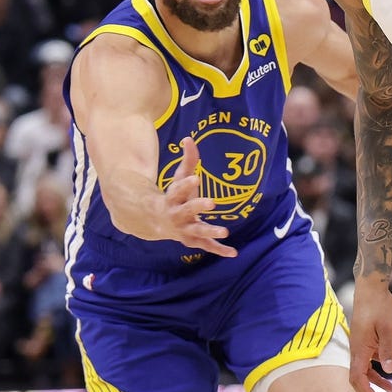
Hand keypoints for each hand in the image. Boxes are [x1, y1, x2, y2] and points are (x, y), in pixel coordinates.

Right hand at [157, 138, 236, 257]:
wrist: (158, 221)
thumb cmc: (175, 195)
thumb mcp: (180, 177)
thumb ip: (188, 160)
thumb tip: (189, 138)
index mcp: (173, 197)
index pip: (179, 189)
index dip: (187, 184)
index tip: (196, 177)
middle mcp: (177, 215)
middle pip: (187, 211)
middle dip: (198, 207)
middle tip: (212, 202)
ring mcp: (184, 229)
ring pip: (196, 232)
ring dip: (210, 232)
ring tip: (225, 231)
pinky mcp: (193, 240)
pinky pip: (206, 246)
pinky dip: (219, 250)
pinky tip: (233, 253)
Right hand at [349, 280, 391, 391]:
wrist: (372, 286)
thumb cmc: (379, 305)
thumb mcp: (387, 329)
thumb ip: (387, 350)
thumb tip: (390, 370)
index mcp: (359, 347)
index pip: (356, 376)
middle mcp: (357, 346)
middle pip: (359, 374)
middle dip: (368, 390)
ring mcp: (362, 341)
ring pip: (367, 365)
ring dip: (378, 378)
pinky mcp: (367, 336)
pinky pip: (373, 354)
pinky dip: (383, 361)